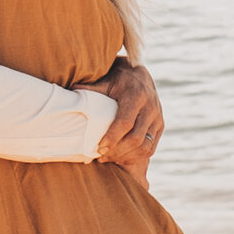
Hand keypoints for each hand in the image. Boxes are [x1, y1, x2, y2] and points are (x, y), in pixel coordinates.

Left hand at [95, 55, 162, 172]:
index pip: (125, 122)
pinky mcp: (161, 125)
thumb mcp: (106, 82)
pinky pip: (151, 147)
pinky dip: (136, 156)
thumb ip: (91, 89)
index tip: (98, 148)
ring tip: (109, 158)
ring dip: (126, 156)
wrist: (140, 75)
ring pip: (145, 146)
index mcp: (136, 95)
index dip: (112, 138)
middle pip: (136, 138)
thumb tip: (72, 90)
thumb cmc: (118, 80)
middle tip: (101, 156)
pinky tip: (122, 156)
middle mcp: (150, 107)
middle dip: (117, 151)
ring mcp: (158, 117)